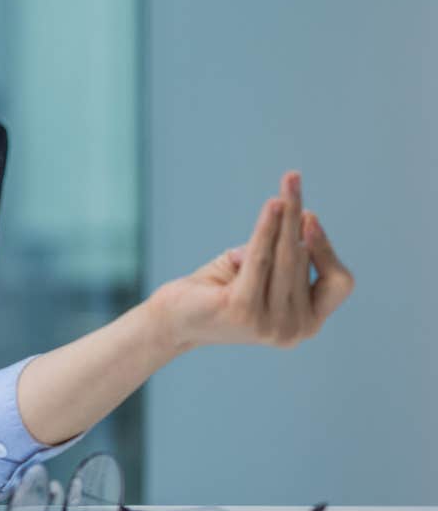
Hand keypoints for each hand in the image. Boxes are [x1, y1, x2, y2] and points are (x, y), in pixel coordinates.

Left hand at [149, 170, 354, 351]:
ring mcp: (271, 324)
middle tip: (292, 180)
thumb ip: (278, 253)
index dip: (328, 249)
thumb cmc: (216, 292)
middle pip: (305, 261)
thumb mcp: (257, 270)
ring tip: (287, 184)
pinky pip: (261, 258)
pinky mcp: (244, 310)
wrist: (172, 319)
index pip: (338, 283)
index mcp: (308, 324)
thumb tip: (294, 220)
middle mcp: (295, 330)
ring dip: (285, 216)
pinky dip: (268, 228)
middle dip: (296, 218)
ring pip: (285, 257)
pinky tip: (272, 204)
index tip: (309, 216)